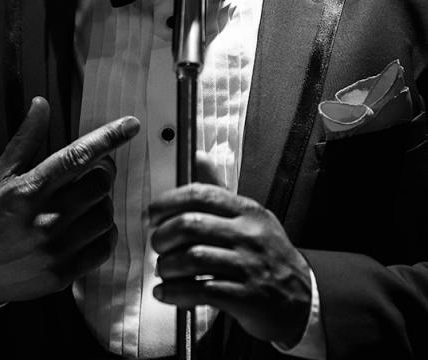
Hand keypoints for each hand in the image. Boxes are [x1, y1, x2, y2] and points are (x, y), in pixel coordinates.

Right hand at [0, 97, 139, 303]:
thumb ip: (26, 139)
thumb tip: (41, 104)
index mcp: (30, 189)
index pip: (78, 156)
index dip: (109, 137)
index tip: (130, 124)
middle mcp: (46, 219)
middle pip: (100, 184)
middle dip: (103, 172)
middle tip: (92, 171)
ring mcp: (56, 249)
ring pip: (106, 215)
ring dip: (102, 203)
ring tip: (86, 200)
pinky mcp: (63, 274)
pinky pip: (104, 247)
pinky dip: (104, 233)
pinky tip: (88, 226)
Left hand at [149, 153, 310, 346]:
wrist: (303, 298)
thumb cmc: (269, 256)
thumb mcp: (251, 217)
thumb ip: (220, 190)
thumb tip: (198, 157)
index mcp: (247, 211)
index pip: (200, 194)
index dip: (168, 202)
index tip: (152, 214)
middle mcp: (248, 235)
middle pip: (191, 225)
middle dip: (163, 236)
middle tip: (156, 245)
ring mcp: (249, 266)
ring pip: (193, 257)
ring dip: (167, 266)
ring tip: (163, 270)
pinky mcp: (247, 297)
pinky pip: (201, 290)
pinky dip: (176, 292)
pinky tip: (166, 293)